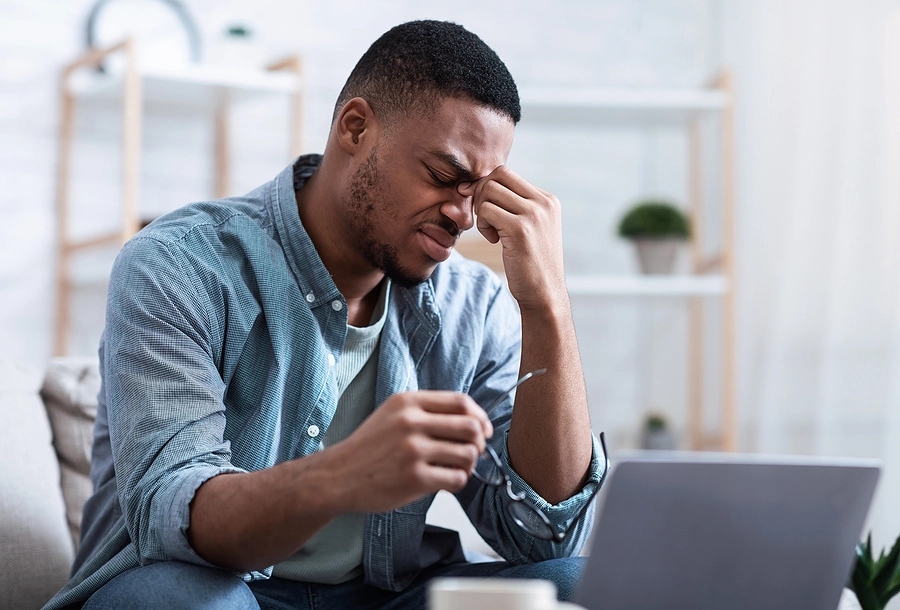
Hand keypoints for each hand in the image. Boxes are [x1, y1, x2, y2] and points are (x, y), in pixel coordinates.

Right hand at [324, 391, 492, 513]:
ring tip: (455, 469)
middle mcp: (411, 422)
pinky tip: (444, 482)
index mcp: (408, 402)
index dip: (480, 416)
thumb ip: (427, 412)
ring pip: (468, 454)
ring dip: (469, 465)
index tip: (483, 429)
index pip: (460, 401)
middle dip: (478, 442)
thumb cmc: (369, 448)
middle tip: (470, 452)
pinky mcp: (414, 477)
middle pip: (470, 426)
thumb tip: (474, 422)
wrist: (338, 476)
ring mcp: (413, 450)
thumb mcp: (393, 414)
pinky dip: (457, 481)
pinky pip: (457, 478)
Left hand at [458, 166, 566, 311]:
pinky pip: (486, 210)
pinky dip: (482, 225)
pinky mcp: (520, 229)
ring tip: (491, 232)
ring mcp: (534, 214)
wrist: (544, 293)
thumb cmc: (532, 263)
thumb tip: (481, 184)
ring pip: (489, 191)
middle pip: (498, 175)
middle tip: (484, 218)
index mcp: (548, 200)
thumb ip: (516, 206)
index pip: (508, 174)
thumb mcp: (532, 229)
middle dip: (481, 193)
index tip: (482, 208)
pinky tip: (493, 240)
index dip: (487, 186)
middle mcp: (544, 203)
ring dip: (481, 211)